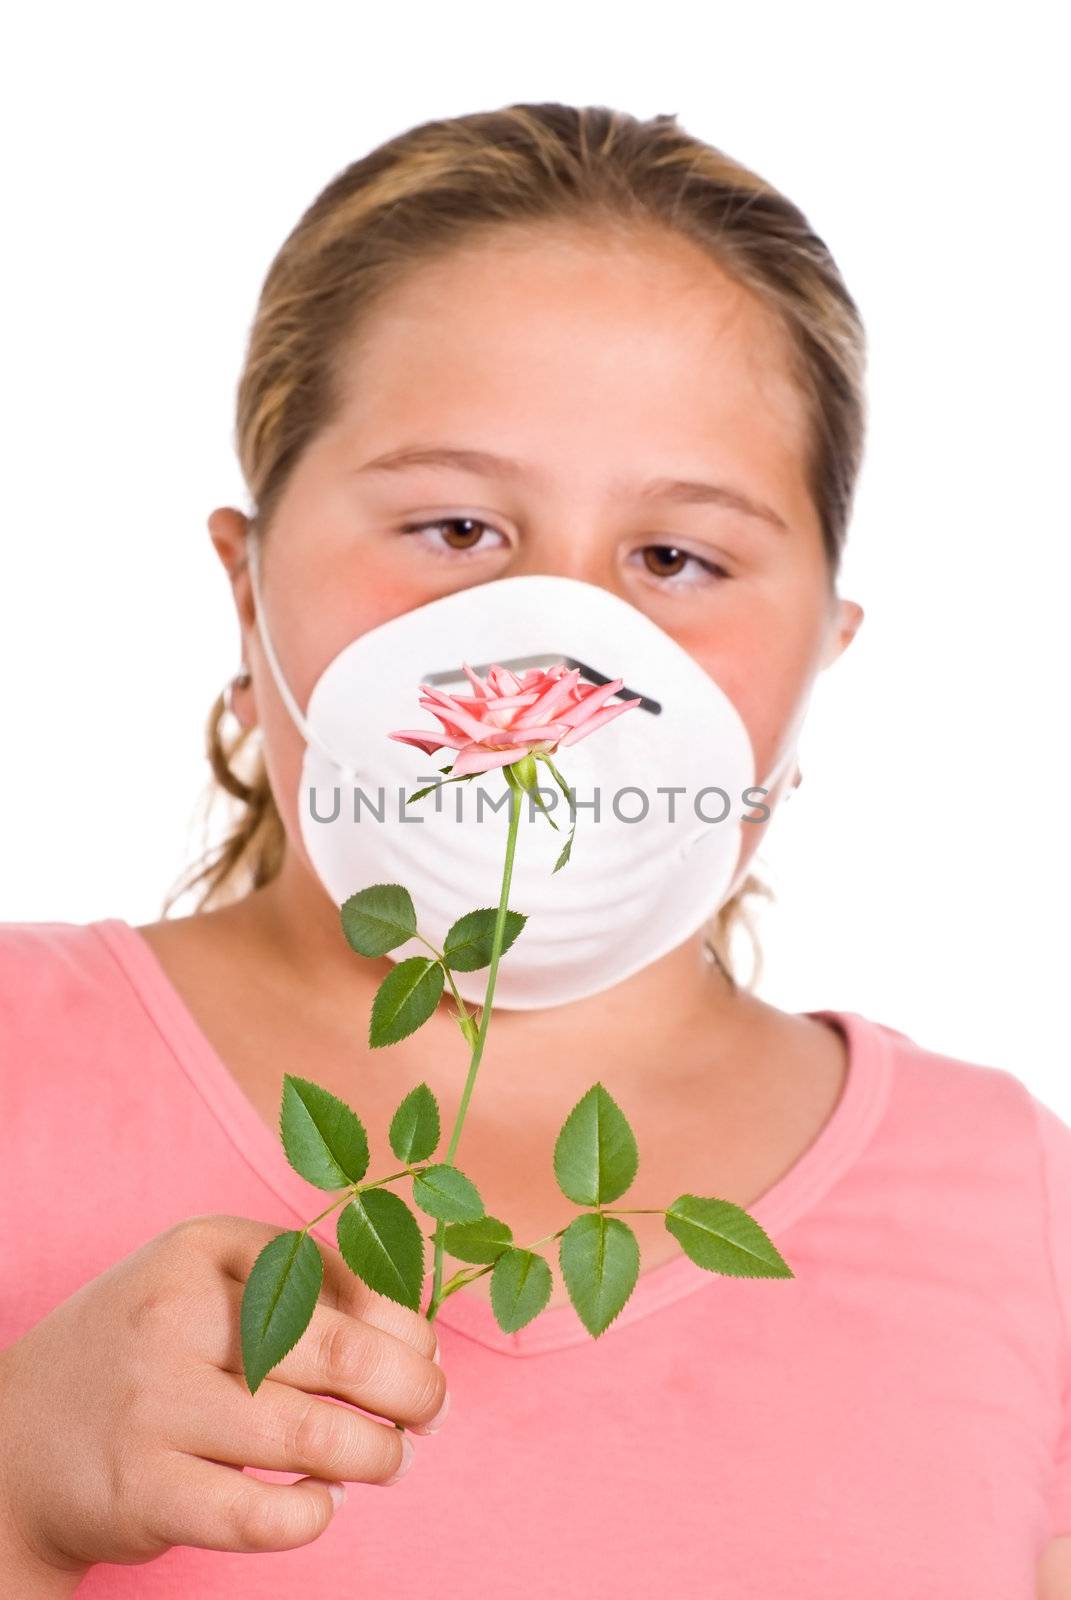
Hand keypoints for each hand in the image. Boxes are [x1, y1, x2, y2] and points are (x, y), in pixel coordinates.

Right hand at [0, 1213, 448, 1576]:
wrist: (15, 1440)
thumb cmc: (149, 1354)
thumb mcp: (206, 1283)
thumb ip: (304, 1287)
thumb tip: (419, 1338)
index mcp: (203, 1248)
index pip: (340, 1274)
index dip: (405, 1321)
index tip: (425, 1353)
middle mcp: (174, 1316)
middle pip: (339, 1354)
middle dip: (412, 1390)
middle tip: (431, 1413)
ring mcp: (155, 1405)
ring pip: (313, 1439)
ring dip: (377, 1456)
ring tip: (385, 1460)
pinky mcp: (143, 1492)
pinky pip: (263, 1516)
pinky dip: (314, 1516)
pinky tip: (319, 1505)